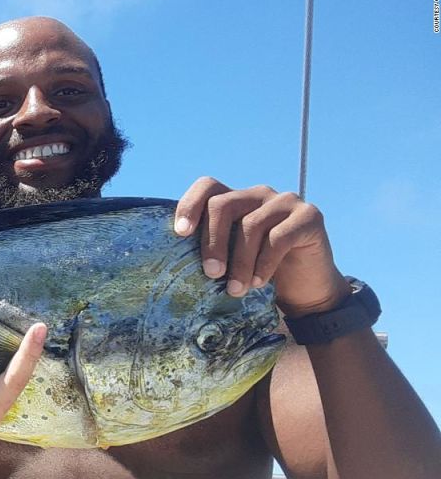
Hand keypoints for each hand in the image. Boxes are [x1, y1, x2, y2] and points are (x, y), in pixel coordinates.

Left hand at [175, 177, 349, 315]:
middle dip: (212, 242)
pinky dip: (264, 263)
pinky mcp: (309, 216)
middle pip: (223, 205)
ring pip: (250, 225)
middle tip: (211, 274)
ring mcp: (285, 202)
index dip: (190, 205)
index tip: (180, 233)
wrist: (304, 291)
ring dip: (240, 262)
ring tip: (235, 289)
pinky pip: (279, 237)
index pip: (207, 187)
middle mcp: (258, 194)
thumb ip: (209, 250)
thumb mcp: (229, 260)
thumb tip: (169, 262)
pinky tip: (259, 283)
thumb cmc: (257, 274)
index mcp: (235, 200)